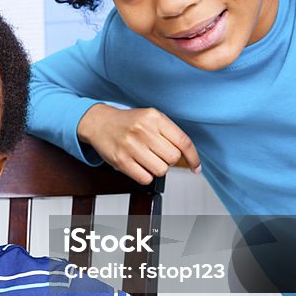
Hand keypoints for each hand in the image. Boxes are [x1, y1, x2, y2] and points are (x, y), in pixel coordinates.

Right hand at [77, 104, 199, 183]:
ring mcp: (131, 146)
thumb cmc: (128, 123)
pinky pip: (145, 178)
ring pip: (160, 170)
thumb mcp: (150, 118)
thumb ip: (169, 132)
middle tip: (158, 154)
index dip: (193, 157)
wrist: (99, 123)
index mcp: (154, 117)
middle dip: (168, 160)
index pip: (183, 141)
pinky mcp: (121, 160)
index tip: (196, 167)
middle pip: (172, 158)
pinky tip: (139, 165)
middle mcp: (143, 130)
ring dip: (157, 168)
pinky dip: (145, 175)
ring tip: (147, 159)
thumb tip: (188, 155)